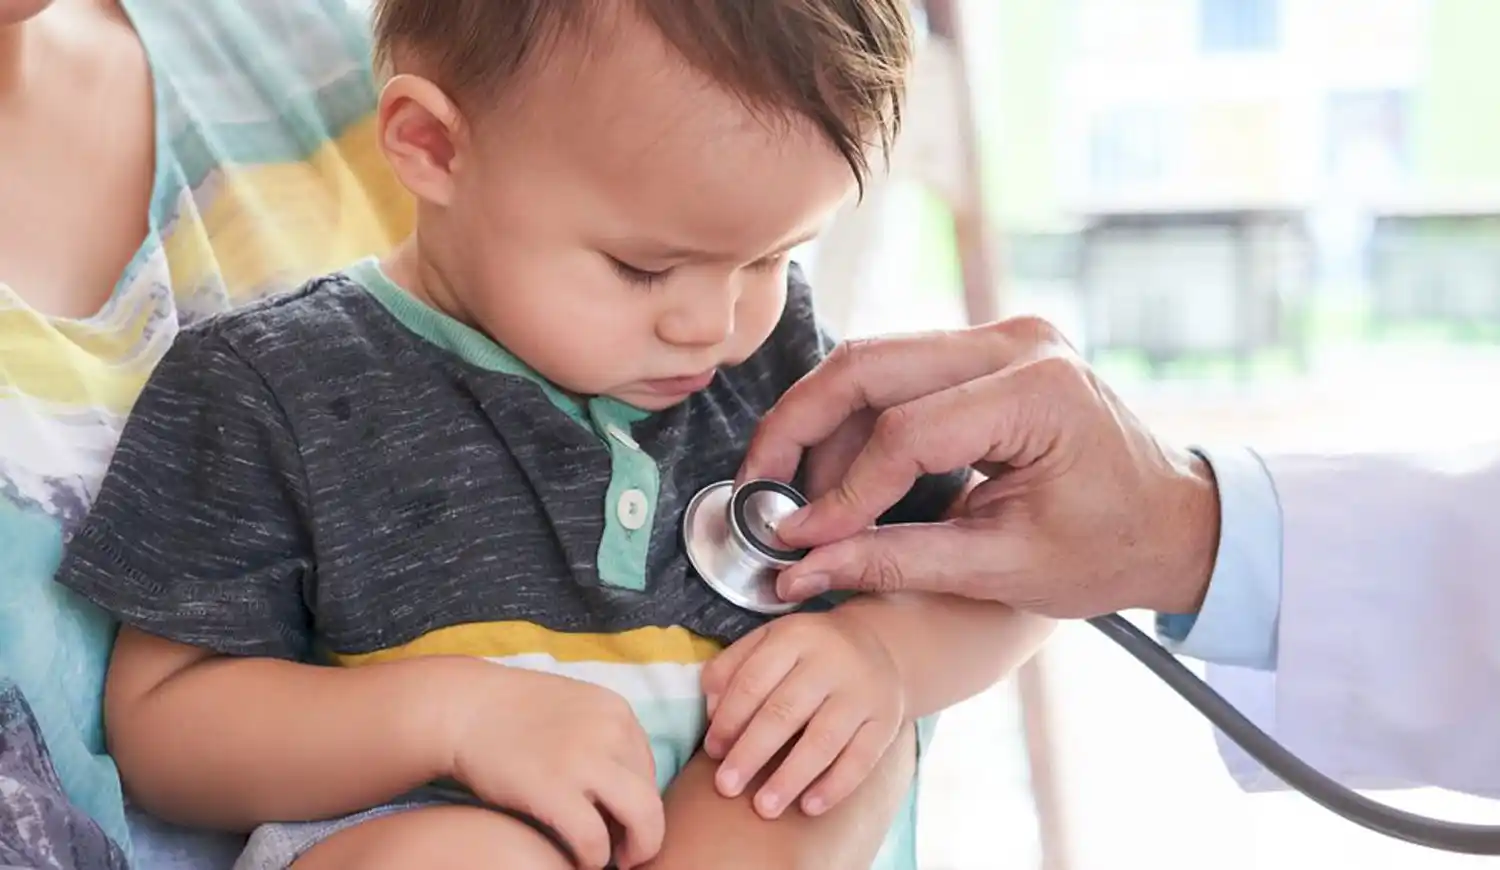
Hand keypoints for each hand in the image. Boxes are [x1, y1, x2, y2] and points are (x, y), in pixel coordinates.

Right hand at [445, 664, 663, 869]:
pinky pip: (594, 840)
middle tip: (625, 853)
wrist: (461, 708)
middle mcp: (611, 732)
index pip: (648, 770)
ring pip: (642, 819)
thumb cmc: (512, 712)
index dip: (636, 803)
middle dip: (645, 833)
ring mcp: (584, 760)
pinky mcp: (553, 790)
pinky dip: (592, 858)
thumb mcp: (574, 708)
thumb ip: (603, 738)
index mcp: (618, 712)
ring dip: (633, 849)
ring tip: (609, 860)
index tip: (616, 820)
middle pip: (652, 797)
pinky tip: (578, 859)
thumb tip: (624, 787)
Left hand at [699, 611, 904, 819]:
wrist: (879, 647)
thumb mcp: (770, 641)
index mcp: (795, 636)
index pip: (754, 680)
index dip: (729, 718)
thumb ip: (733, 667)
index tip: (711, 751)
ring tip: (764, 807)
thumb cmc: (808, 653)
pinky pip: (862, 759)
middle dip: (751, 752)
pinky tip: (809, 807)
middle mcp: (832, 660)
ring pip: (824, 739)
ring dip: (791, 777)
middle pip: (785, 711)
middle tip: (726, 787)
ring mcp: (863, 691)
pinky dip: (835, 785)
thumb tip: (710, 710)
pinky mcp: (887, 719)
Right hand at [738, 317, 1220, 617]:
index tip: (797, 541)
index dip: (842, 492)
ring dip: (824, 426)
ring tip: (806, 498)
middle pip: (869, 365)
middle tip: (760, 488)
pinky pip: (898, 372)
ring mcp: (1002, 336)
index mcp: (1038, 390)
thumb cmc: (1110, 548)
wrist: (1172, 521)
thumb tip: (803, 567)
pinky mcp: (986, 351)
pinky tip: (840, 474)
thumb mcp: (1003, 568)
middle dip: (800, 427)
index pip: (906, 432)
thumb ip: (896, 561)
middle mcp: (1017, 341)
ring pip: (874, 363)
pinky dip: (857, 420)